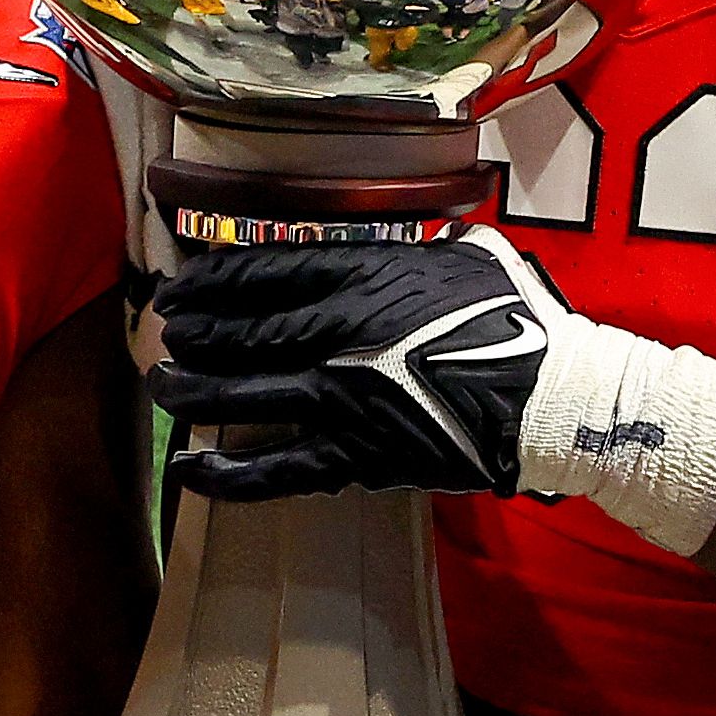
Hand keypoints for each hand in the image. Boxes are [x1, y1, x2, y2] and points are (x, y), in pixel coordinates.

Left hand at [147, 227, 569, 500]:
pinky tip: (190, 471)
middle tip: (164, 334)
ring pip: (246, 393)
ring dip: (194, 390)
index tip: (180, 286)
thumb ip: (414, 248)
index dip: (213, 281)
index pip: (266, 272)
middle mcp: (341, 332)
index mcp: (366, 276)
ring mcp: (343, 396)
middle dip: (193, 333)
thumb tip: (394, 241)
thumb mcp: (467, 255)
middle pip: (243, 330)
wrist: (553, 398)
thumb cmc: (517, 319)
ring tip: (163, 387)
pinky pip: (279, 467)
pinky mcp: (358, 454)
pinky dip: (229, 474)